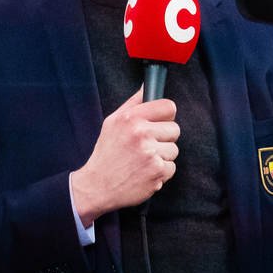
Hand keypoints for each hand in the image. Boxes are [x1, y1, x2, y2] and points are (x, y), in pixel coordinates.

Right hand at [68, 86, 178, 219]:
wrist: (97, 185)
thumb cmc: (106, 153)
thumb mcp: (112, 122)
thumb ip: (133, 104)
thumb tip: (147, 87)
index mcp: (131, 118)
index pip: (168, 107)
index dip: (166, 115)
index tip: (160, 123)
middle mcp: (141, 133)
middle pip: (175, 129)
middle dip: (164, 138)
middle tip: (147, 146)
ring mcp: (151, 153)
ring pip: (174, 150)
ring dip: (162, 156)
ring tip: (143, 160)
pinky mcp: (157, 172)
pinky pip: (171, 167)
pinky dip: (161, 172)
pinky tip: (145, 172)